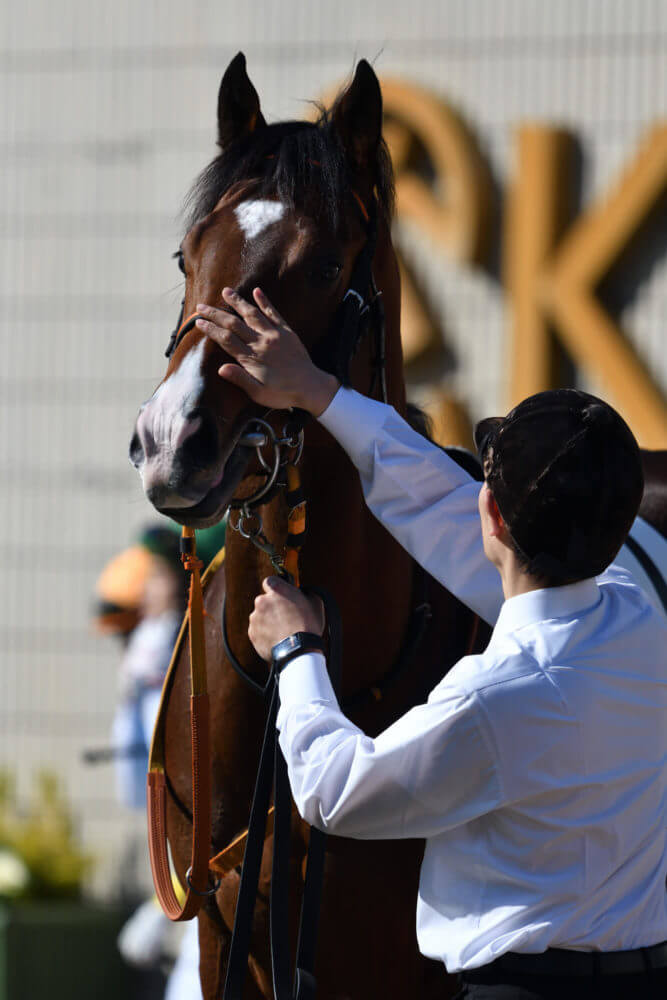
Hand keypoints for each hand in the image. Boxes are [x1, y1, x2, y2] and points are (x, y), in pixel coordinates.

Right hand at [195, 288, 339, 415]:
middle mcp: (261, 342)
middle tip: (201, 306)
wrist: (310, 387)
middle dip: (216, 314)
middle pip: (234, 324)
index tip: (199, 322)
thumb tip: (220, 369)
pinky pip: (274, 313)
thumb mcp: (258, 393)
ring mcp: (274, 335)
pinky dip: (265, 302)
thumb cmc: (283, 393)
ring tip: (225, 291)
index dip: (211, 329)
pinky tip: (257, 291)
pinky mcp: (287, 332)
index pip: (226, 339)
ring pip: (252, 314)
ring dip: (237, 302)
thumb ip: (240, 379)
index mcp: (251, 358)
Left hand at [248, 576, 324, 661]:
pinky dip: (265, 634)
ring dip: (268, 621)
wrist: (298, 650)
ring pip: (260, 616)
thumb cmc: (308, 625)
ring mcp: (255, 618)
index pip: (269, 581)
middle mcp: (261, 601)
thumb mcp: (315, 602)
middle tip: (285, 617)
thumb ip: (305, 593)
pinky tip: (277, 638)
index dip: (276, 588)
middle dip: (272, 607)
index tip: (281, 595)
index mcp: (276, 590)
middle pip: (264, 601)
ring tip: (283, 631)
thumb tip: (304, 593)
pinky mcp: (252, 634)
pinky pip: (258, 631)